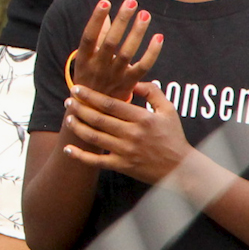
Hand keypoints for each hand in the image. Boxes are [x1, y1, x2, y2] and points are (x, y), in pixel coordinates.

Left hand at [63, 82, 192, 185]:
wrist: (181, 168)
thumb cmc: (173, 136)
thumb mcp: (168, 110)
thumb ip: (152, 92)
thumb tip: (133, 81)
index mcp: (142, 118)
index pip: (110, 104)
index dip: (91, 96)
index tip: (77, 88)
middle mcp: (132, 134)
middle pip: (98, 119)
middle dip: (80, 109)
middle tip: (68, 102)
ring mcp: (126, 152)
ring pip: (95, 138)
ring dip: (78, 127)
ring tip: (68, 119)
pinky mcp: (122, 166)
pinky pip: (97, 162)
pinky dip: (80, 156)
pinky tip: (68, 149)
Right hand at [69, 0, 162, 101]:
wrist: (92, 115)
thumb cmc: (88, 81)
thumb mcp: (85, 60)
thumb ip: (97, 37)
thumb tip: (105, 14)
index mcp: (84, 60)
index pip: (89, 37)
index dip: (96, 20)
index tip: (105, 2)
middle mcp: (98, 68)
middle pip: (111, 42)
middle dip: (121, 21)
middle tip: (131, 2)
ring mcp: (114, 77)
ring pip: (127, 53)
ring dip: (137, 32)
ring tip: (145, 14)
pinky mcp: (129, 84)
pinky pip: (143, 67)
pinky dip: (152, 53)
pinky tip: (158, 37)